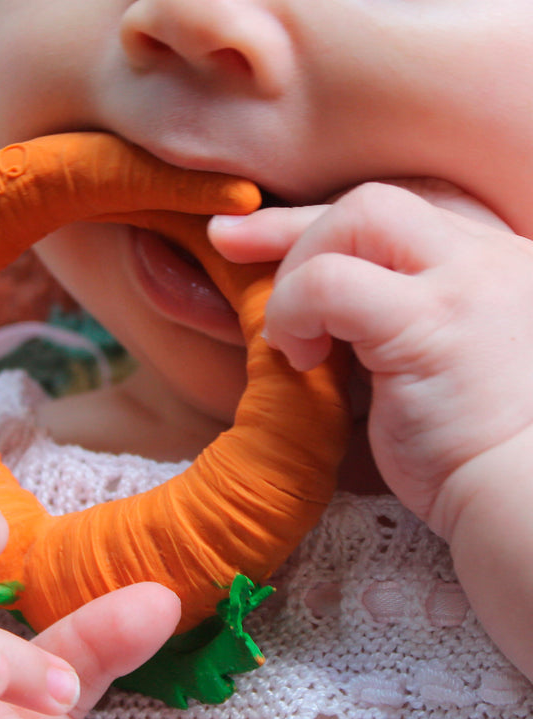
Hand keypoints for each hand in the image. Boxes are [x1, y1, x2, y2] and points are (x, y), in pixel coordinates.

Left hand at [209, 181, 532, 528]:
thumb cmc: (471, 448)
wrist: (524, 500)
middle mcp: (487, 258)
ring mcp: (468, 283)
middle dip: (291, 226)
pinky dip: (295, 308)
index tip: (255, 235)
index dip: (317, 220)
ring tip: (291, 336)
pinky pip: (333, 283)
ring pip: (359, 216)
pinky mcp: (434, 323)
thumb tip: (316, 307)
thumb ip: (394, 318)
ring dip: (298, 269)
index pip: (394, 214)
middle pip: (374, 201)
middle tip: (233, 249)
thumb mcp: (436, 362)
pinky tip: (300, 355)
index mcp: (488, 263)